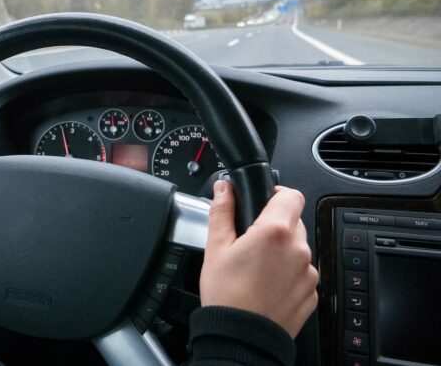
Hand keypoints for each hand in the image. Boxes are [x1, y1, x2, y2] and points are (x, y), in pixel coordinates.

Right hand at [199, 180, 317, 337]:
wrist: (242, 337)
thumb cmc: (227, 295)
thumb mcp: (215, 247)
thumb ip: (222, 212)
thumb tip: (223, 189)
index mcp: (275, 231)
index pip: (291, 196)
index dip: (277, 194)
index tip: (264, 201)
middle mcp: (298, 249)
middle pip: (293, 222)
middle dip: (273, 226)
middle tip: (250, 243)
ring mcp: (308, 273)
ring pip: (297, 249)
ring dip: (281, 251)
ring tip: (256, 269)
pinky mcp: (312, 293)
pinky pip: (301, 273)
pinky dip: (287, 274)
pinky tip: (266, 285)